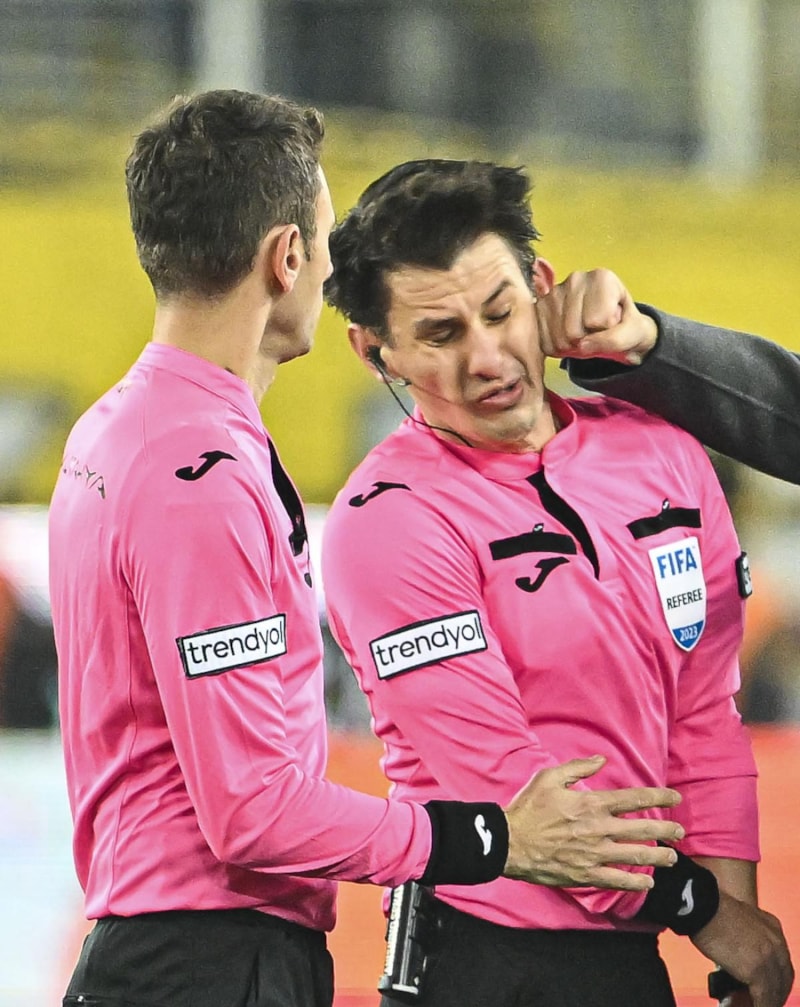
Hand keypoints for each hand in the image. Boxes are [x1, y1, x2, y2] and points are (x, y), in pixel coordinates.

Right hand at [502, 755, 683, 889]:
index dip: (658, 797)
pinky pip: (617, 880)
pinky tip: (647, 882)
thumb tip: (601, 760)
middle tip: (680, 831)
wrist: (510, 843)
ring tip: (673, 858)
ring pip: (635, 856)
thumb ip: (578, 768)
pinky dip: (635, 882)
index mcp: (591, 804)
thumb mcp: (549, 777)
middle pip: (641, 829)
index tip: (675, 797)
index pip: (633, 799)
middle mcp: (599, 829)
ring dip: (658, 856)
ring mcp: (594, 854)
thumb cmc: (528, 808)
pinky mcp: (586, 874)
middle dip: (666, 830)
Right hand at [536, 268, 657, 364]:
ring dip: (571, 346)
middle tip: (595, 331)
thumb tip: (583, 345)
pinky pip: (544, 341)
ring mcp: (554, 292)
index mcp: (601, 278)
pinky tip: (567, 336)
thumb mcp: (633, 333)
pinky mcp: (539, 307)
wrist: (612, 324)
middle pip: (573, 331)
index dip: (604, 331)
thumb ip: (614, 340)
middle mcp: (575, 279)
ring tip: (583, 333)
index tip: (610, 324)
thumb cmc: (625, 324)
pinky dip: (556, 347)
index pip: (596, 321)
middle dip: (586, 340)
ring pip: (558, 338)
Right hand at [692, 891, 793, 1006]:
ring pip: (775, 990)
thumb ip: (745, 937)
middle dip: (777, 992)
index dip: (778, 977)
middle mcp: (776, 942)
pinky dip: (760, 1006)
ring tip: (756, 1005)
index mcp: (772, 927)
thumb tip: (737, 957)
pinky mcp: (757, 971)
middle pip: (784, 977)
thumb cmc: (710, 908)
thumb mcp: (738, 919)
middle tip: (765, 1000)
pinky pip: (764, 999)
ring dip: (768, 1001)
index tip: (770, 986)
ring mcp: (768, 957)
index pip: (782, 960)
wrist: (703, 906)